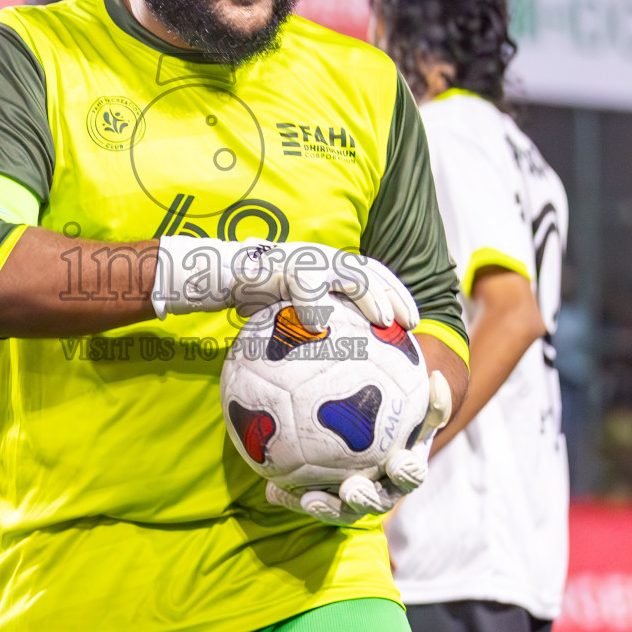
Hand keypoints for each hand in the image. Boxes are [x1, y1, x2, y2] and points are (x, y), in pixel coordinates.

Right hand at [152, 236, 418, 331]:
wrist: (218, 276)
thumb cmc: (255, 300)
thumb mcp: (290, 317)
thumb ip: (314, 330)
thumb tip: (336, 372)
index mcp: (329, 269)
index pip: (372, 275)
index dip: (396, 294)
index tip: (413, 323)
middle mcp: (322, 259)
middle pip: (370, 269)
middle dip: (394, 293)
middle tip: (409, 323)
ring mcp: (305, 258)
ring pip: (348, 270)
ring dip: (368, 294)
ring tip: (382, 320)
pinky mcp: (284, 263)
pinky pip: (306, 283)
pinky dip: (315, 303)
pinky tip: (319, 326)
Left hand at [265, 369, 453, 525]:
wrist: (371, 433)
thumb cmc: (396, 414)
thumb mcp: (414, 403)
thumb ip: (428, 397)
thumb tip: (439, 378)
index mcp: (404, 469)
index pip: (412, 473)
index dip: (408, 472)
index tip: (399, 462)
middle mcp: (381, 489)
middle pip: (376, 501)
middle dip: (365, 499)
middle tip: (352, 488)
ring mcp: (351, 499)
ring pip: (340, 510)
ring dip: (326, 507)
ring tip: (309, 498)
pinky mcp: (324, 500)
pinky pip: (306, 501)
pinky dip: (290, 497)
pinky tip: (272, 492)